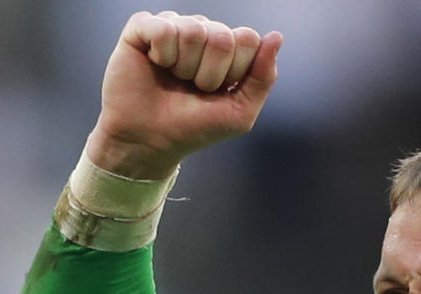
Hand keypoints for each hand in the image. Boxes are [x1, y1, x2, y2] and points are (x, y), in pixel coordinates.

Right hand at [86, 11, 282, 178]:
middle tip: (194, 88)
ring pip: (193, 30)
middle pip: (222, 35)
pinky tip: (155, 65)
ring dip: (184, 66)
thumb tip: (276, 36)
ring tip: (174, 79)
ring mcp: (174, 27)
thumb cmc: (194, 127)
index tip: (219, 91)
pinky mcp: (143, 27)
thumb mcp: (239, 112)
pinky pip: (163, 28)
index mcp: (228, 49)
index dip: (235, 71)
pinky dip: (162, 55)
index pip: (248, 38)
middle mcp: (203, 32)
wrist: (150, 140)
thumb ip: (263, 77)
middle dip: (210, 73)